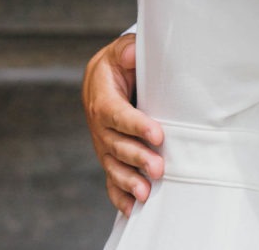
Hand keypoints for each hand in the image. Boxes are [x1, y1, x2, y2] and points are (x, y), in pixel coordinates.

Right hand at [82, 35, 164, 215]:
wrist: (100, 79)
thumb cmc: (116, 65)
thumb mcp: (119, 52)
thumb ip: (126, 51)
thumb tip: (131, 54)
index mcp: (103, 100)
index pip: (119, 115)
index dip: (137, 125)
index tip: (157, 134)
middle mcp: (100, 126)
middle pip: (117, 145)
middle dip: (138, 158)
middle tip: (159, 168)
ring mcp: (103, 143)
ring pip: (113, 165)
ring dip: (129, 181)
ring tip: (145, 194)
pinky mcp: (108, 155)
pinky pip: (110, 178)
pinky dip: (118, 195)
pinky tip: (130, 208)